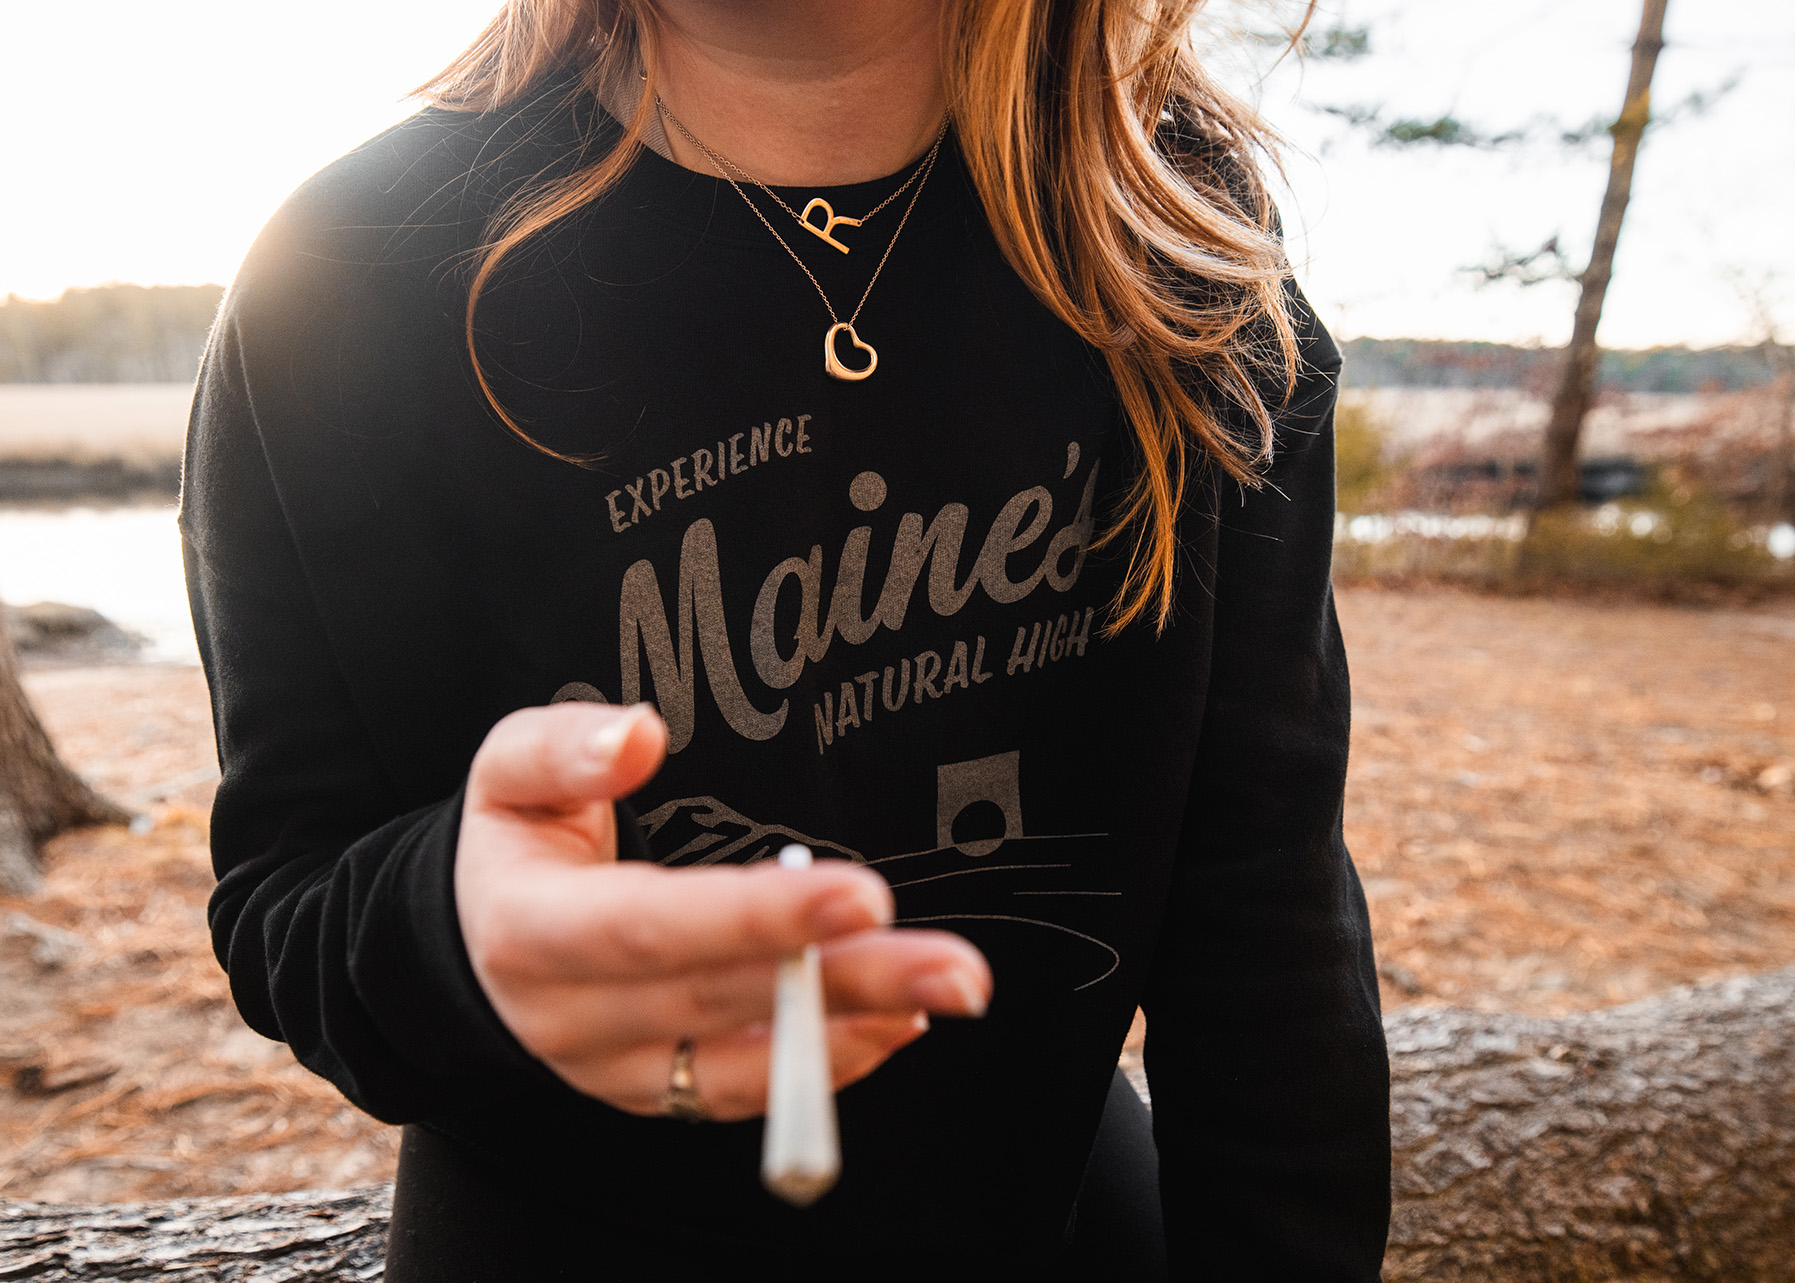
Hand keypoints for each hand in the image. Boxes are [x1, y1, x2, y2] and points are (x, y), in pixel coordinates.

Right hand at [454, 702, 991, 1121]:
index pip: (651, 928)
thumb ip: (561, 747)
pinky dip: (829, 1062)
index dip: (756, 917)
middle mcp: (571, 1017)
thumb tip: (638, 734)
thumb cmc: (514, 844)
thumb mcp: (506, 772)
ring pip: (746, 1065)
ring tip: (943, 990)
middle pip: (721, 1001)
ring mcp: (615, 1068)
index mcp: (529, 930)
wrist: (476, 941)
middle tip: (954, 968)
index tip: (859, 894)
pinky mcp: (658, 1091)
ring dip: (857, 1030)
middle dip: (847, 982)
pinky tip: (896, 1018)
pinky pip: (748, 1091)